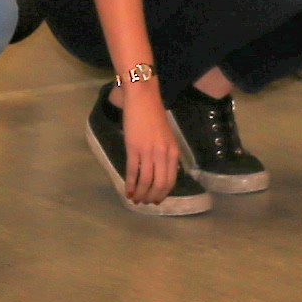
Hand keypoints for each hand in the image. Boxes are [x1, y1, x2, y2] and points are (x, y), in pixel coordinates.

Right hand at [118, 84, 182, 204]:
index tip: (156, 200)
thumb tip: (161, 172)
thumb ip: (166, 154)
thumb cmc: (154, 116)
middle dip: (151, 197)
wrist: (143, 98)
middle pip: (159, 184)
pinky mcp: (133, 148)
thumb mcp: (167, 137)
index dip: (163, 194)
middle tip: (144, 203)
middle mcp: (163, 154)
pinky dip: (130, 185)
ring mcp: (148, 152)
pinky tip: (127, 191)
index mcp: (173, 152)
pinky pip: (133, 172)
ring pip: (146, 181)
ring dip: (140, 194)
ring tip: (135, 200)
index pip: (171, 180)